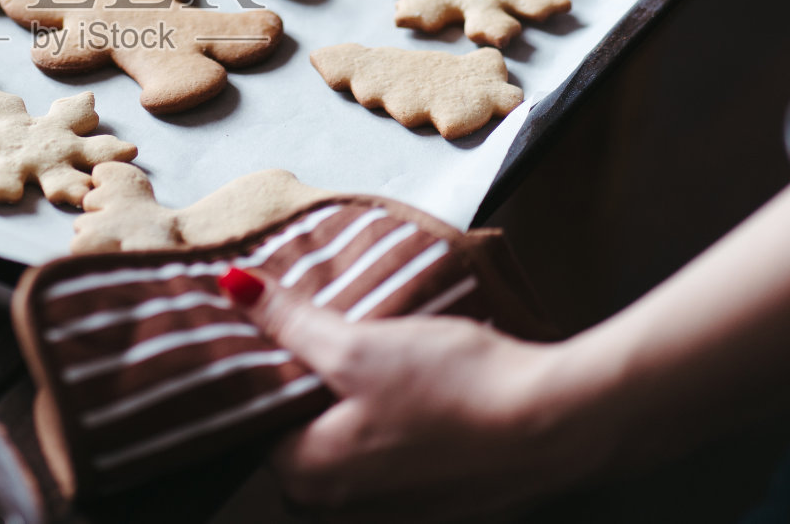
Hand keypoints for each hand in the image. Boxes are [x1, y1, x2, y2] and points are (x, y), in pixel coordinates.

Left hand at [218, 267, 608, 521]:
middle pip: (299, 439)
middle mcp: (342, 512)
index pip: (254, 421)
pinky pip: (393, 461)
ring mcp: (393, 514)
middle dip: (309, 391)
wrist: (558, 424)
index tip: (278, 331)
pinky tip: (420, 388)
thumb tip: (232, 289)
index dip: (264, 371)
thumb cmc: (454, 390)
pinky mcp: (438, 503)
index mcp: (308, 478)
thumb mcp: (356, 344)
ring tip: (380, 356)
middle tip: (329, 336)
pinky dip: (396, 426)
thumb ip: (289, 321)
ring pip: (349, 449)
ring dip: (355, 407)